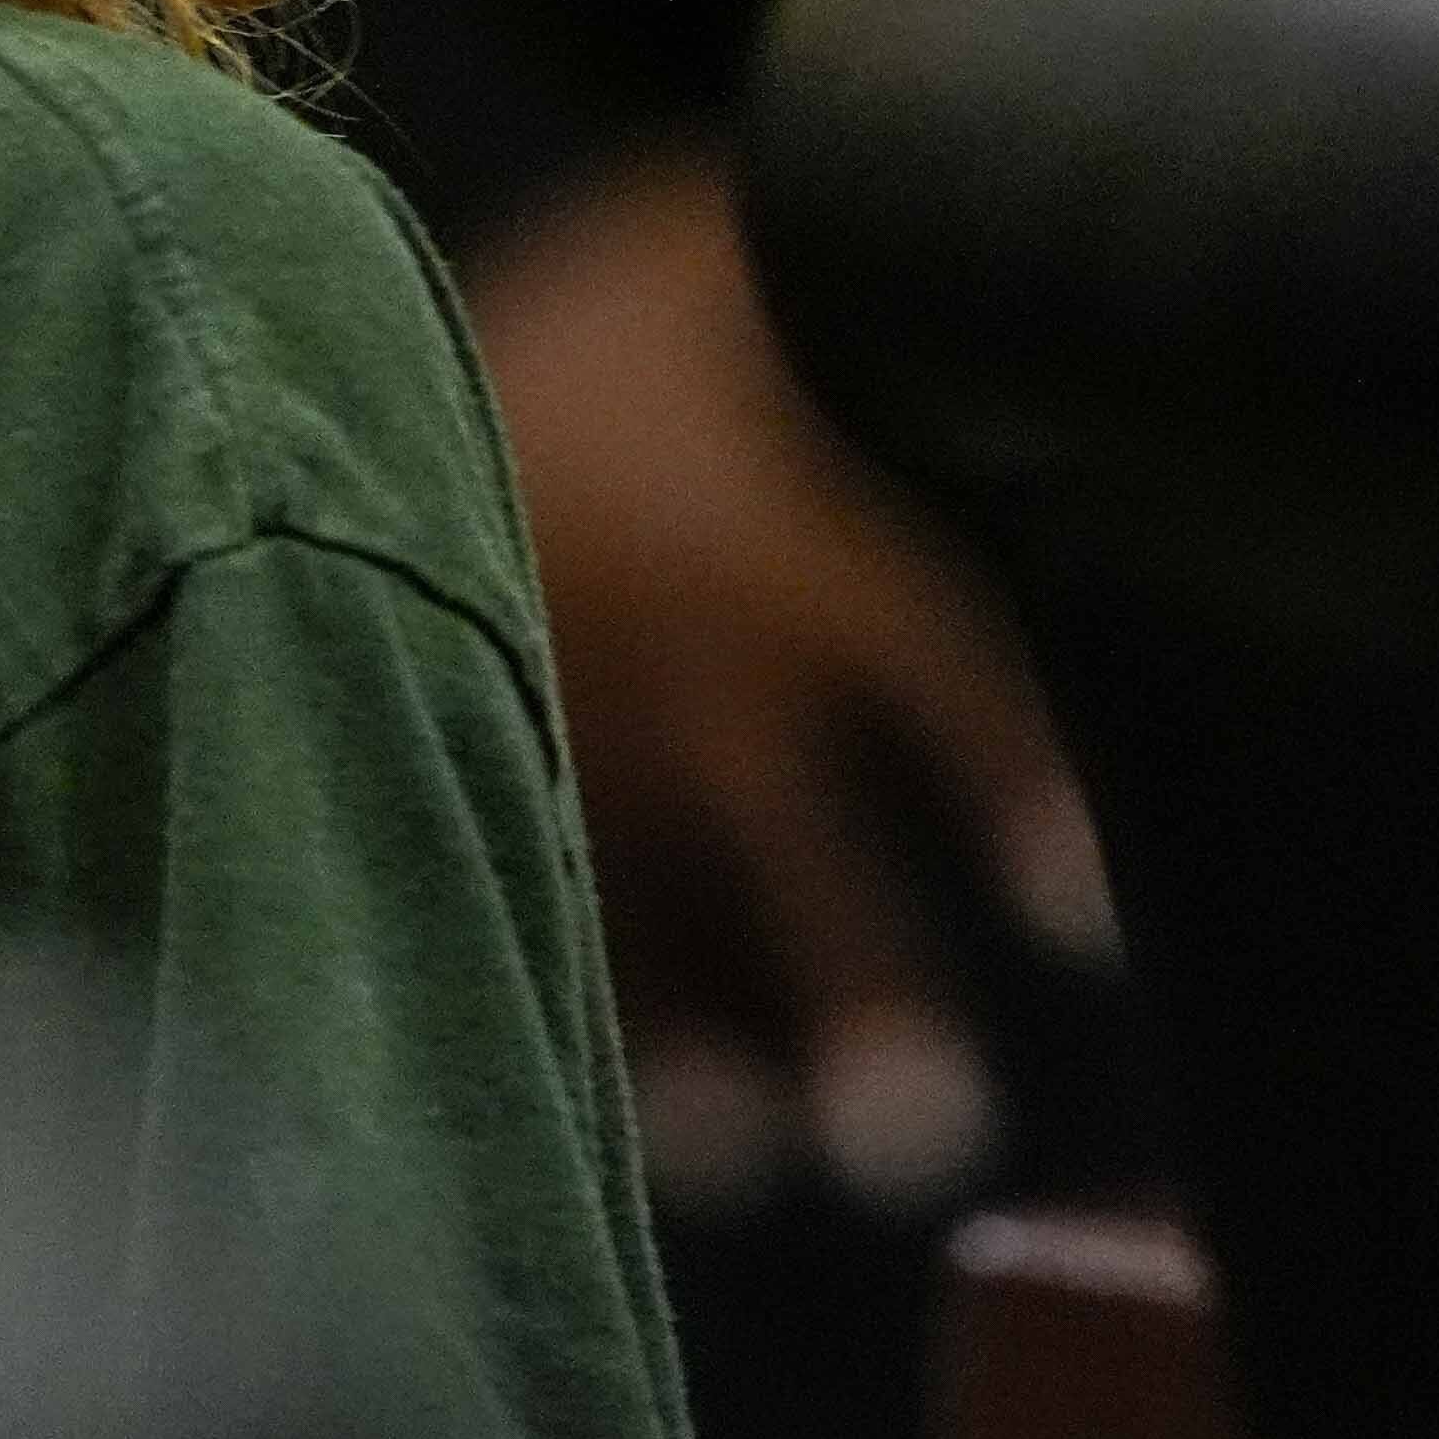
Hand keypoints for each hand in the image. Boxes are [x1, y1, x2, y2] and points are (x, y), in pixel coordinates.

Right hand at [471, 138, 1114, 1216]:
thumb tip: (1074, 306)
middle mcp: (664, 645)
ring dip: (695, 1045)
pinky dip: (608, 1018)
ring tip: (758, 1164)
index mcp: (763, 527)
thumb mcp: (748, 275)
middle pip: (772, 832)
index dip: (995, 772)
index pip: (913, 653)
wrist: (357, 312)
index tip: (1081, 915)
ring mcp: (549, 719)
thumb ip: (891, 317)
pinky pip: (531, 900)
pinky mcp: (466, 754)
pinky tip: (675, 1139)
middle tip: (926, 1137)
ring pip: (635, 903)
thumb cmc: (633, 317)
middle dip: (844, 979)